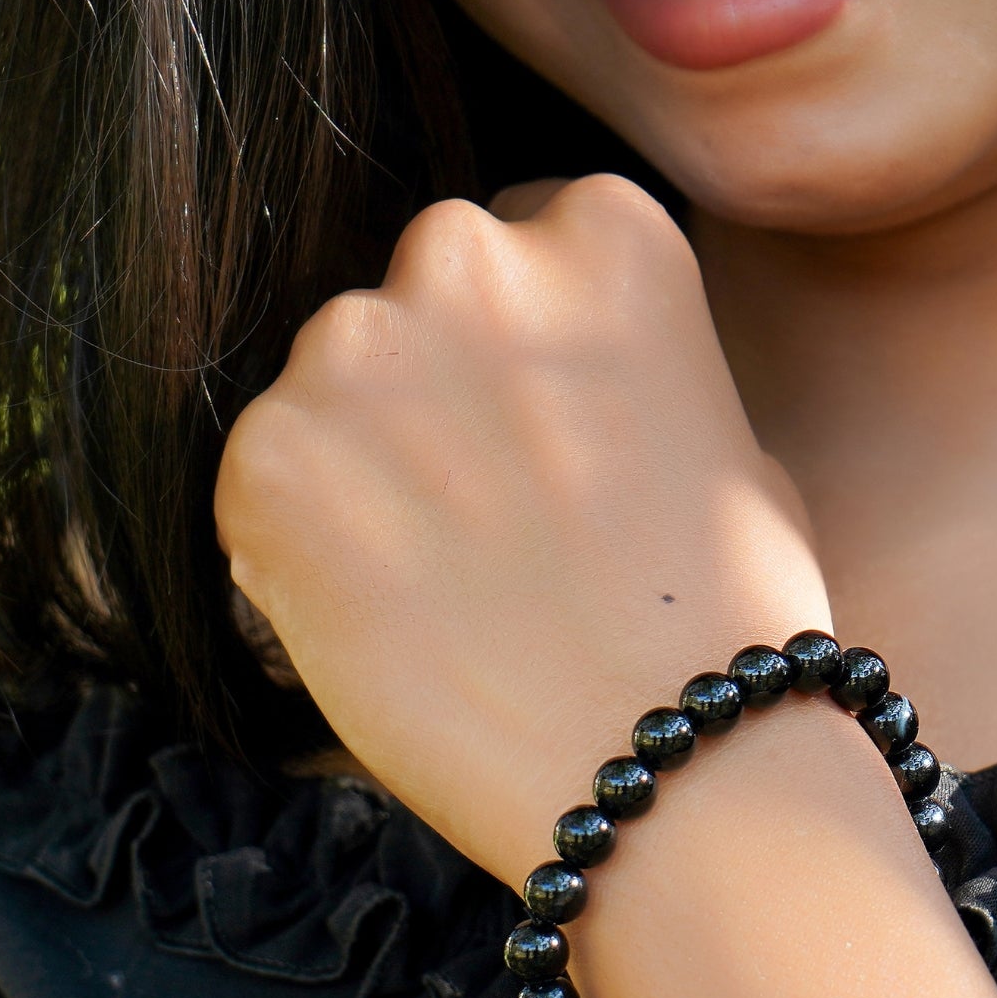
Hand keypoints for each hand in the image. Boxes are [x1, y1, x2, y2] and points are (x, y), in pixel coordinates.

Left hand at [214, 174, 831, 890]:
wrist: (673, 768)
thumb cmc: (731, 620)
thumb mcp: (726, 439)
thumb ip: (625, 368)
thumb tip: (545, 388)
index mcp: (605, 229)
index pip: (525, 242)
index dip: (531, 352)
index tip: (548, 432)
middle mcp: (466, 254)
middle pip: (419, 297)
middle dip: (439, 387)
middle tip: (489, 514)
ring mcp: (353, 351)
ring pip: (334, 385)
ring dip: (366, 461)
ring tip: (445, 584)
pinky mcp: (266, 459)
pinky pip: (266, 481)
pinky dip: (302, 544)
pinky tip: (388, 619)